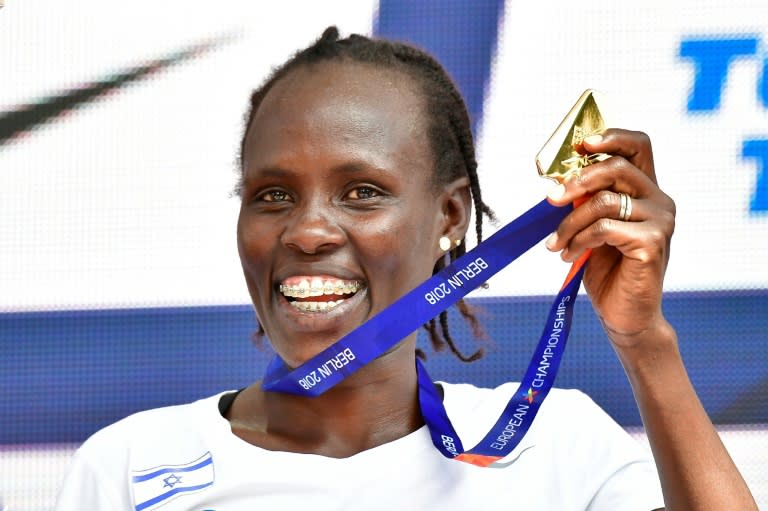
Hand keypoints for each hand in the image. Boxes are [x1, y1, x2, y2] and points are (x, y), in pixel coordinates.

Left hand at [544, 129, 675, 349]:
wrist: (623, 313)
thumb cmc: (607, 269)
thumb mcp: (592, 227)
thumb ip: (586, 201)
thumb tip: (557, 181)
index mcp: (646, 190)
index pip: (638, 146)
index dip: (610, 137)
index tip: (580, 143)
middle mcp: (660, 201)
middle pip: (617, 167)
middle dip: (576, 181)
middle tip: (550, 199)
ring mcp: (661, 221)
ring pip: (605, 201)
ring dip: (570, 222)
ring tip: (555, 244)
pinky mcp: (653, 243)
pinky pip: (605, 228)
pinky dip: (578, 240)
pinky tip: (568, 255)